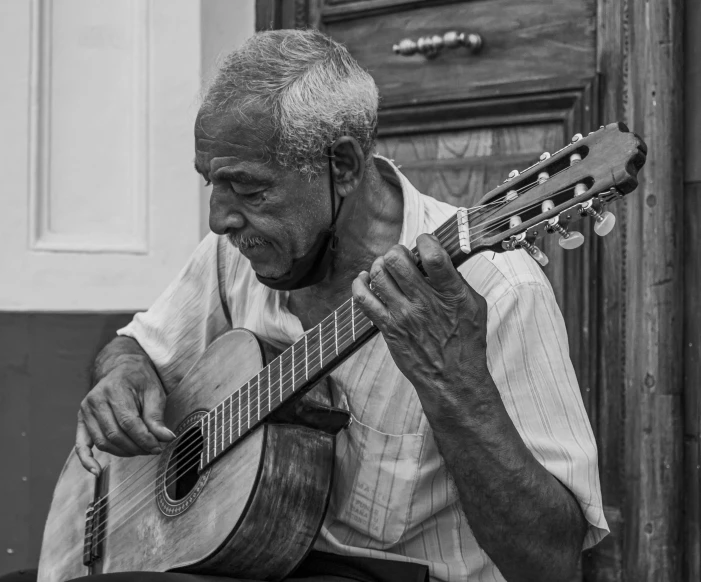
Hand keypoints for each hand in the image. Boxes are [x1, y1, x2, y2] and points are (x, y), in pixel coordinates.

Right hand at [75, 354, 174, 474]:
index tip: (159, 447)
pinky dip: (87, 460)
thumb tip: (166, 438)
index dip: (144, 439)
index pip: (128, 422)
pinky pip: (81, 445)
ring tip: (140, 450)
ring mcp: (85, 411)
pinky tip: (96, 471)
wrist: (121, 368)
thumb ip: (157, 416)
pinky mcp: (81, 420)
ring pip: (103, 442)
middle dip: (136, 447)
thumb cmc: (140, 380)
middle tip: (153, 449)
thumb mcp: (154, 392)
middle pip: (115, 434)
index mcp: (114, 389)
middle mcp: (95, 400)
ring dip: (123, 452)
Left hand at [351, 234, 488, 406]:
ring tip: (387, 267)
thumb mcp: (474, 306)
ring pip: (378, 274)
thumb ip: (457, 280)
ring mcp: (403, 315)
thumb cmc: (466, 342)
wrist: (452, 379)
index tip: (424, 242)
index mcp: (451, 294)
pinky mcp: (388, 328)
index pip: (433, 256)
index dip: (425, 240)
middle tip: (402, 256)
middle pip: (397, 260)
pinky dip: (359, 283)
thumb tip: (440, 255)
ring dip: (381, 264)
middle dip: (398, 251)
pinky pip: (363, 299)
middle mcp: (424, 302)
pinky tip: (365, 278)